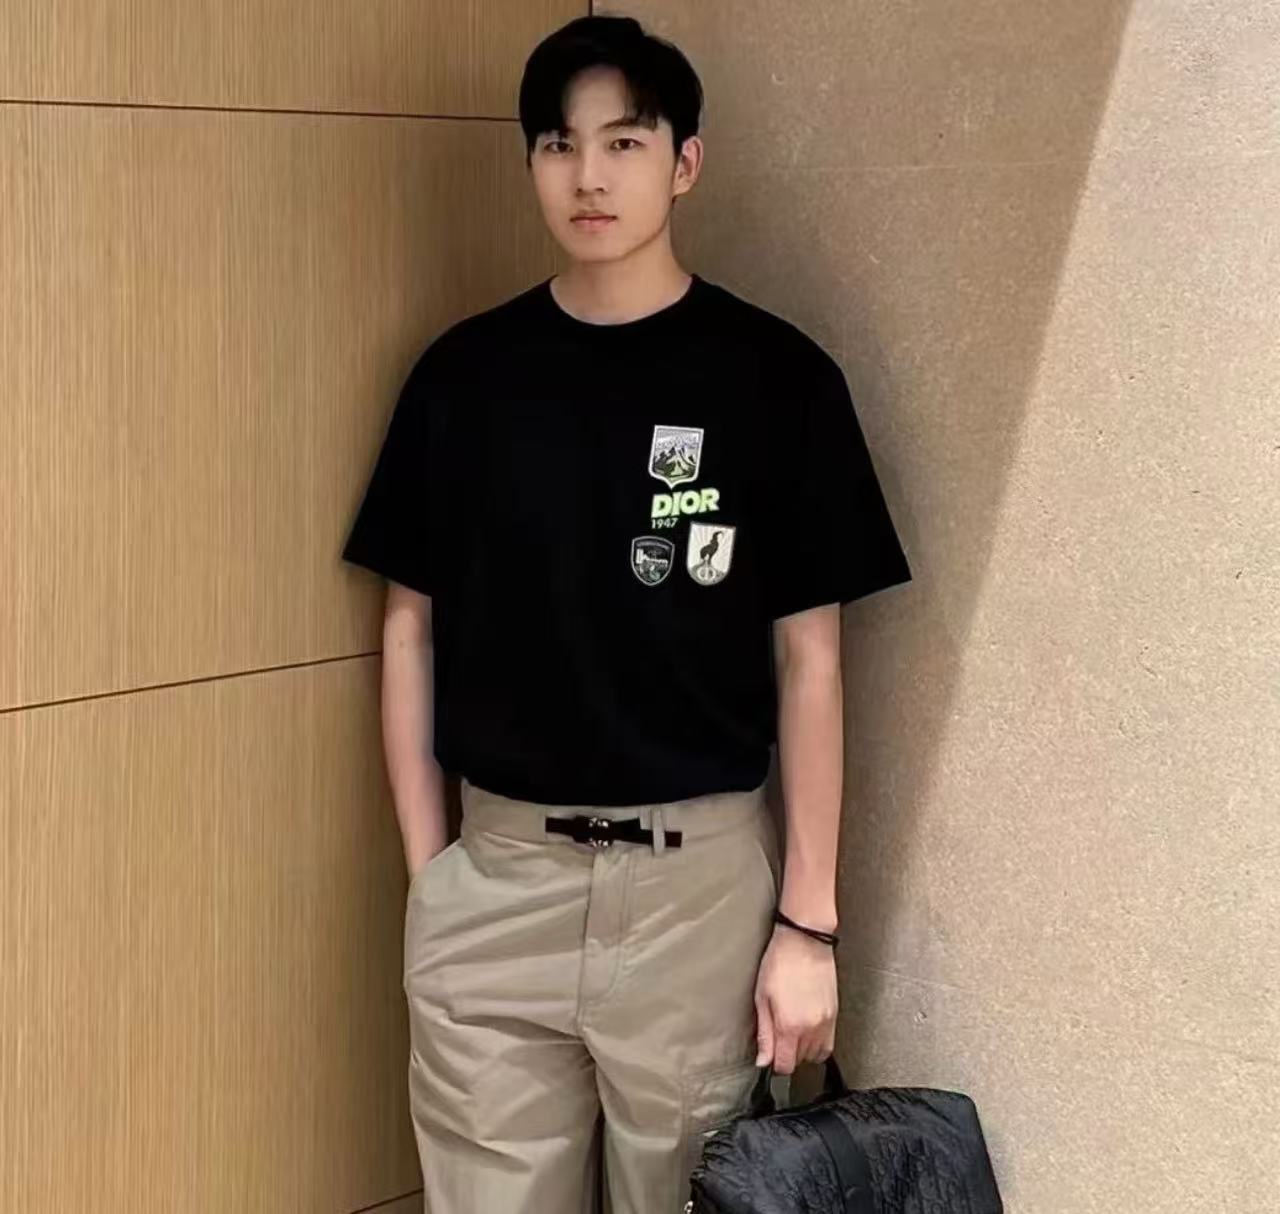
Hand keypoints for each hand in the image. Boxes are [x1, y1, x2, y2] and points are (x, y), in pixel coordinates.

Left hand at [753, 925, 837, 1074]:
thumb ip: (764, 1033)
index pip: (785, 1066)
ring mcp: (826, 1022)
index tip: (769, 1055)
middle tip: (777, 1035)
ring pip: (816, 1055)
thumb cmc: (780, 963)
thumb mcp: (762, 997)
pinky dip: (817, 1043)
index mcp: (790, 1026)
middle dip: (787, 1054)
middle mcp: (811, 1029)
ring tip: (792, 1031)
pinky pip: (829, 1043)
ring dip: (803, 1050)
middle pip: (800, 1061)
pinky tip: (806, 1027)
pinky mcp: (835, 1014)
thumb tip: (763, 1060)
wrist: (805, 941)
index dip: (774, 1064)